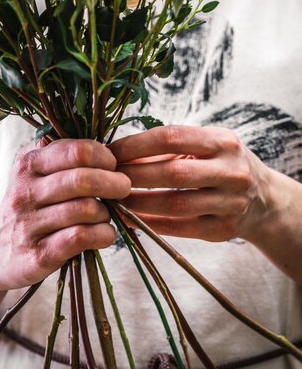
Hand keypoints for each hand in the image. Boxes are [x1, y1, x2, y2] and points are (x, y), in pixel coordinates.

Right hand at [0, 139, 130, 291]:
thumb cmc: (29, 206)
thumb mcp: (36, 174)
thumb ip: (65, 157)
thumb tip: (111, 150)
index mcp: (28, 163)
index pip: (76, 151)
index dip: (104, 156)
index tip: (112, 165)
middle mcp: (25, 191)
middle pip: (83, 179)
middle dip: (114, 182)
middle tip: (123, 187)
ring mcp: (29, 224)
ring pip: (86, 209)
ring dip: (107, 212)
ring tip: (105, 214)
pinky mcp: (37, 255)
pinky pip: (81, 238)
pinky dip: (103, 234)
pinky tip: (105, 234)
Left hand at [109, 125, 271, 242]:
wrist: (264, 200)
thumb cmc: (221, 164)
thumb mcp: (205, 146)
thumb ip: (169, 147)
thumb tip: (118, 152)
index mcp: (222, 142)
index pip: (171, 138)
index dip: (136, 145)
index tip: (110, 152)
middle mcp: (231, 171)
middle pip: (173, 173)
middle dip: (133, 176)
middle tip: (106, 179)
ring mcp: (230, 203)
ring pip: (175, 204)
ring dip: (138, 203)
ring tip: (113, 200)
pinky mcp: (223, 230)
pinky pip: (179, 228)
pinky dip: (150, 224)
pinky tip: (129, 219)